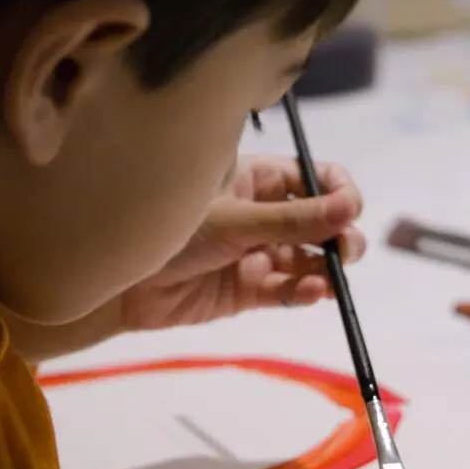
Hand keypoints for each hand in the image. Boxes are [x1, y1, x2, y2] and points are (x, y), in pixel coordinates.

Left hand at [119, 155, 365, 328]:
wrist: (119, 283)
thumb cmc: (168, 231)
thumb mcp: (233, 220)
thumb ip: (292, 219)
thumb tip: (351, 208)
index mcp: (256, 178)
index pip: (314, 177)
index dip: (339, 191)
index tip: (350, 209)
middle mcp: (264, 214)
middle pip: (321, 221)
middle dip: (340, 236)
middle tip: (345, 251)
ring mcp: (259, 253)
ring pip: (309, 259)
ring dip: (325, 268)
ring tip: (329, 278)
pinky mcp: (251, 291)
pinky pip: (289, 290)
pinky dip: (304, 292)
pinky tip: (310, 292)